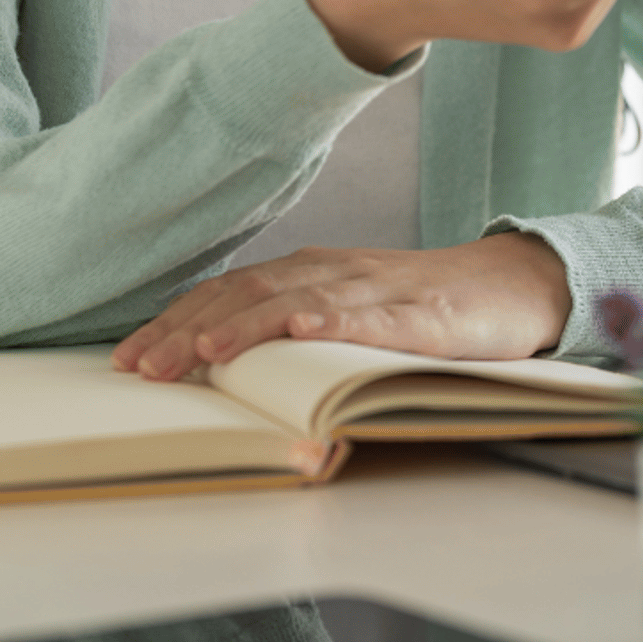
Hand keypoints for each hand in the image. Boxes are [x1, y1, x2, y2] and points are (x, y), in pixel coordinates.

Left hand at [110, 232, 572, 380]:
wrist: (516, 284)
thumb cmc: (429, 306)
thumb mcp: (354, 313)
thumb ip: (298, 327)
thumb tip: (221, 369)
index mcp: (316, 273)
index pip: (232, 289)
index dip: (177, 319)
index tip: (126, 357)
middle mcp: (339, 272)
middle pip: (252, 291)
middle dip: (192, 328)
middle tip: (141, 368)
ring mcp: (383, 290)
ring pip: (303, 300)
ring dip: (248, 325)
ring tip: (203, 352)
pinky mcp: (428, 315)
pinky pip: (377, 316)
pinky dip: (337, 320)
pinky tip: (305, 330)